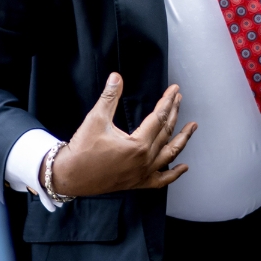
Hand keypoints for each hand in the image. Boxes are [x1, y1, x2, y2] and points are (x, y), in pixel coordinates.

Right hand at [43, 73, 196, 197]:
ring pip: (169, 155)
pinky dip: (173, 174)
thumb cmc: (82, 149)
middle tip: (179, 99)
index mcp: (138, 145)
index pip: (158, 118)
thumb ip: (109, 97)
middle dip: (174, 113)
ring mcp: (142, 173)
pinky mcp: (137, 182)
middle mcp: (144, 160)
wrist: (69, 176)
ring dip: (182, 140)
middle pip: (166, 133)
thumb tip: (116, 77)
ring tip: (191, 128)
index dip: (167, 102)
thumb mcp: (96, 119)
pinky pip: (160, 180)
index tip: (174, 90)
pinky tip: (183, 168)